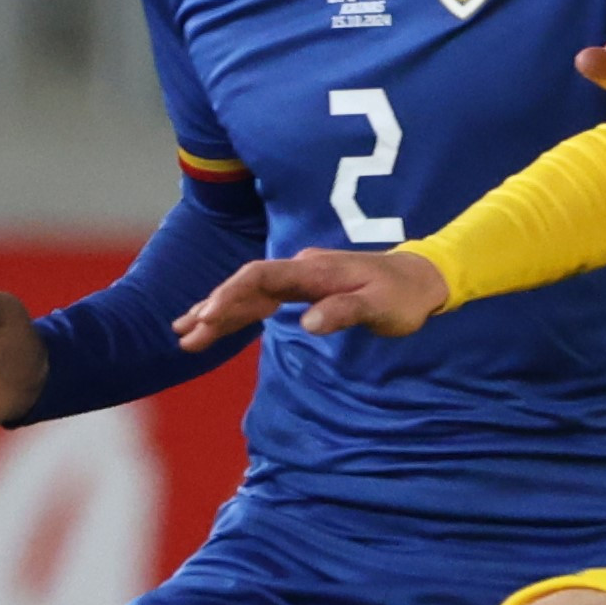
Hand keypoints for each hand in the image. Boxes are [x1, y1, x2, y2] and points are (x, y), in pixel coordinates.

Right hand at [174, 246, 449, 350]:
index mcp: (314, 270)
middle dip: (213, 309)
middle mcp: (301, 269)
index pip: (261, 278)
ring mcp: (300, 278)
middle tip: (184, 336)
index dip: (232, 295)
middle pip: (246, 285)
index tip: (208, 316)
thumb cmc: (403, 296)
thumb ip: (344, 312)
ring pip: (250, 292)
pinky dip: (238, 311)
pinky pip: (262, 298)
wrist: (422, 279)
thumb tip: (307, 323)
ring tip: (184, 333)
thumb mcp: (380, 309)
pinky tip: (216, 323)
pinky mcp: (304, 289)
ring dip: (218, 311)